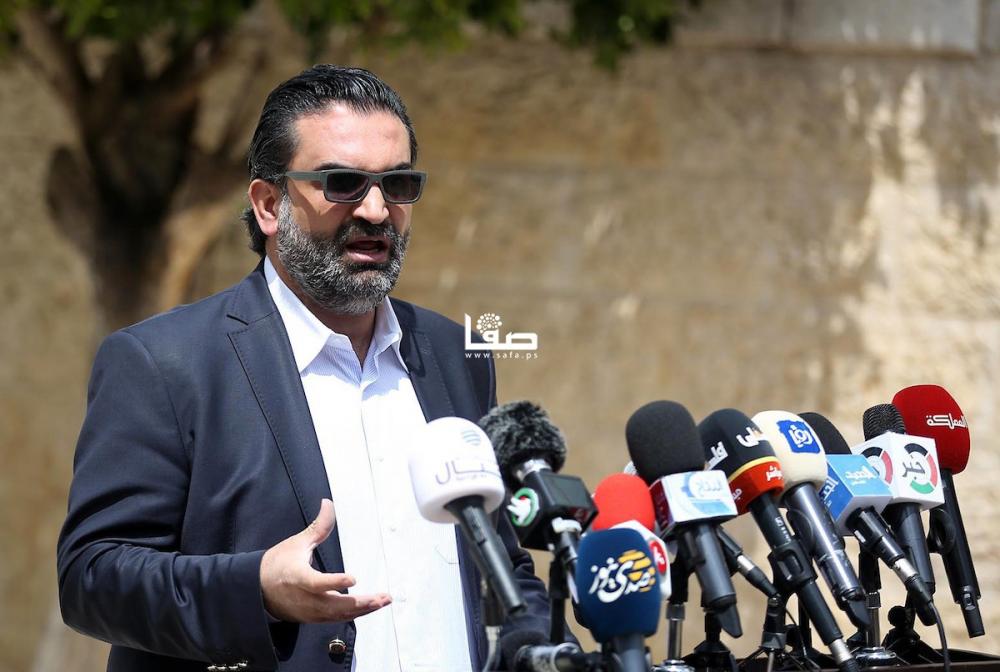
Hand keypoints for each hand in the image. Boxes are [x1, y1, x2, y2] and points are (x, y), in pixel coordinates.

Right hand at [260, 499, 391, 622]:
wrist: (257, 590)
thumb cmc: (277, 564)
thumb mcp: (297, 543)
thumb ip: (318, 527)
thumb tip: (328, 503)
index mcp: (298, 577)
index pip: (317, 583)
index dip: (334, 582)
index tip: (353, 578)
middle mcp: (304, 598)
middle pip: (335, 605)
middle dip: (361, 603)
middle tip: (383, 597)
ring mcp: (308, 612)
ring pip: (338, 615)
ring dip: (363, 610)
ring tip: (383, 601)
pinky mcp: (312, 619)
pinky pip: (336, 619)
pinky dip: (354, 614)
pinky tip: (370, 608)